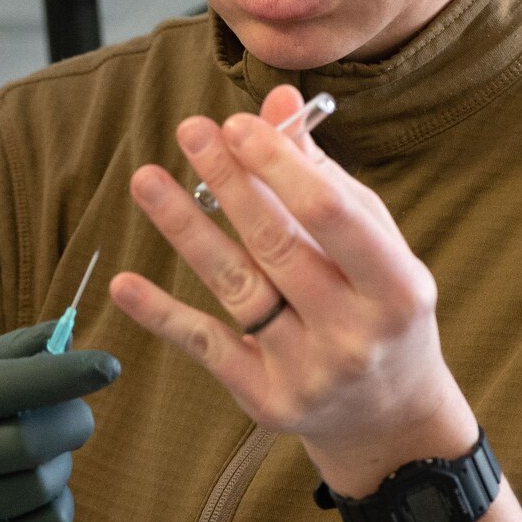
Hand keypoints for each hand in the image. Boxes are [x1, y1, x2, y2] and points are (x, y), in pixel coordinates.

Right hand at [0, 321, 120, 521]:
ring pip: (42, 485)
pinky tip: (41, 493)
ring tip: (46, 455)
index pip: (1, 386)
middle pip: (28, 443)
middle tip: (80, 416)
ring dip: (62, 464)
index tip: (109, 364)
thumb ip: (11, 355)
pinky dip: (61, 504)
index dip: (60, 375)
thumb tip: (70, 332)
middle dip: (71, 423)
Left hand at [108, 85, 474, 497]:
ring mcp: (309, 371)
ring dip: (186, 230)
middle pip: (276, 245)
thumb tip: (279, 104)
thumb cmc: (380, 307)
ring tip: (146, 181)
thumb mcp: (374, 244)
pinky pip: (207, 346)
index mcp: (396, 286)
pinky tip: (125, 283)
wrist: (389, 418)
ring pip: (236, 288)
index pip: (330, 215)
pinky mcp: (267, 400)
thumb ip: (324, 176)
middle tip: (190, 131)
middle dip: (229, 182)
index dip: (279, 166)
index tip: (238, 124)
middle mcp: (354, 333)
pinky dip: (163, 314)